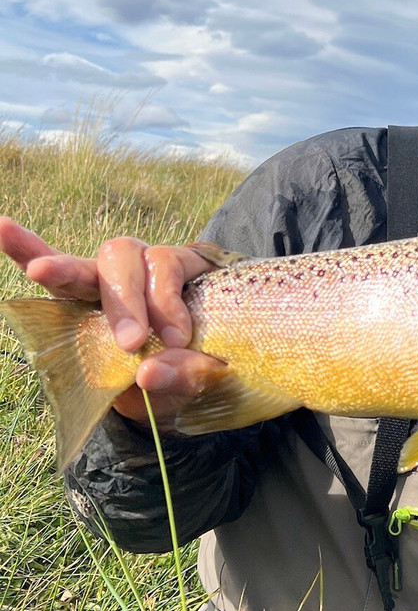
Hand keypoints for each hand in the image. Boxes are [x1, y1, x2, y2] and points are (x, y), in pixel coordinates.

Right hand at [0, 217, 226, 427]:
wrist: (180, 382)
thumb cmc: (196, 367)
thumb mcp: (204, 374)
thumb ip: (186, 372)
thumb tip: (146, 375)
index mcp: (184, 272)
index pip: (169, 263)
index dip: (167, 299)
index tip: (176, 339)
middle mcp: (143, 265)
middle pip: (126, 255)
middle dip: (124, 298)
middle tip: (132, 342)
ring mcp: (108, 279)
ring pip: (87, 263)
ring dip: (64, 269)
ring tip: (39, 271)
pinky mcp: (79, 297)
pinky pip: (50, 268)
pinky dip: (25, 250)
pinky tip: (3, 228)